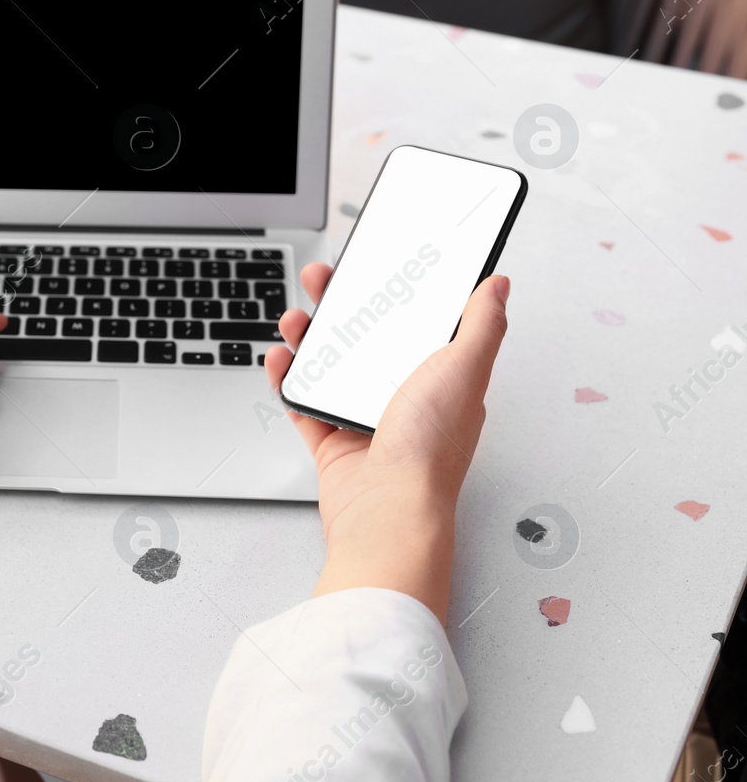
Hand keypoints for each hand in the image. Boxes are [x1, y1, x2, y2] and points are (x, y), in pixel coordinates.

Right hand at [263, 263, 509, 619]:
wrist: (387, 513)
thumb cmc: (429, 453)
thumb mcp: (464, 371)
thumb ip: (482, 324)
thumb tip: (499, 287)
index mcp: (440, 380)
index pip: (416, 324)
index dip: (393, 292)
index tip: (374, 267)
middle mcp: (404, 399)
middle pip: (367, 339)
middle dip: (342, 306)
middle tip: (323, 282)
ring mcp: (365, 421)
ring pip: (331, 367)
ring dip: (310, 338)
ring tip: (296, 321)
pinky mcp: (333, 442)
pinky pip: (304, 403)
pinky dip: (288, 380)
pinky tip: (282, 361)